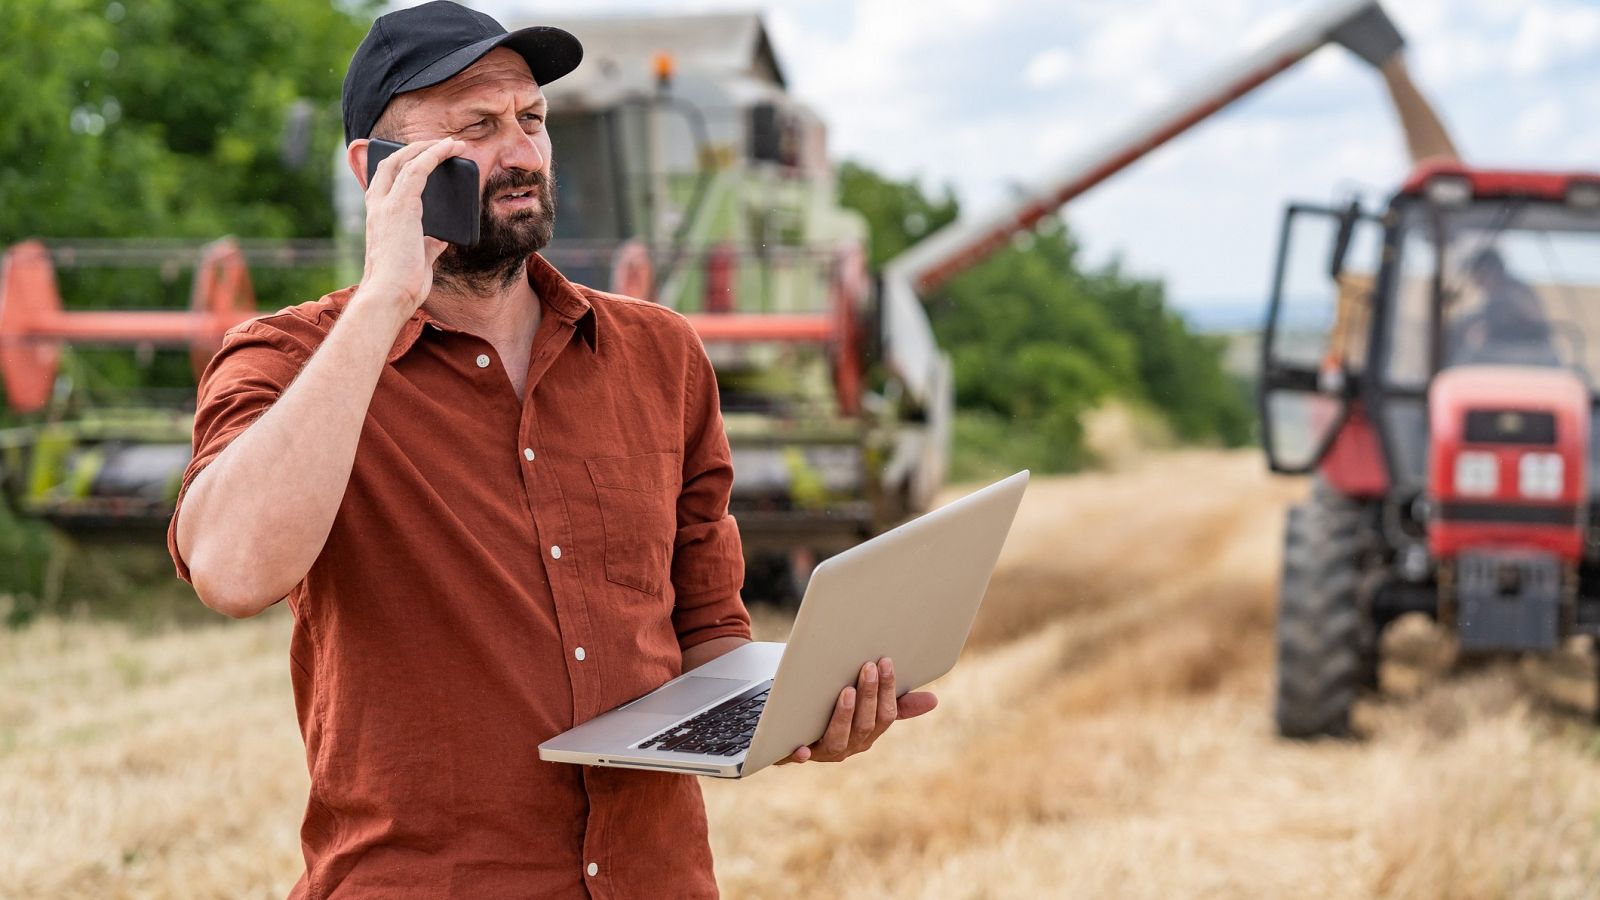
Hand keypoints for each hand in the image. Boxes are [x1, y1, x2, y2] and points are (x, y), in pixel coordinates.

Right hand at [357, 138, 467, 313]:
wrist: (389, 296)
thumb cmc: (401, 285)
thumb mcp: (418, 259)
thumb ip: (427, 244)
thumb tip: (441, 237)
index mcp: (378, 218)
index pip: (385, 181)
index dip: (401, 164)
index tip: (421, 158)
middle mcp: (377, 206)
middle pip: (391, 164)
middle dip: (414, 149)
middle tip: (439, 145)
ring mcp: (386, 204)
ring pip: (405, 161)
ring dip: (429, 147)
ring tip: (452, 143)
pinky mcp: (401, 206)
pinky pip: (418, 169)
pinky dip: (435, 154)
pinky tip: (451, 149)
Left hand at [776, 657, 936, 764]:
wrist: (795, 735)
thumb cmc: (839, 716)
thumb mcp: (869, 709)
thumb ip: (898, 705)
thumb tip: (934, 700)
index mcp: (870, 732)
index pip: (886, 714)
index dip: (888, 690)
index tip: (885, 662)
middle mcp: (852, 745)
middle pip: (865, 724)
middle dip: (869, 695)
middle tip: (867, 667)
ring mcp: (826, 751)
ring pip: (839, 738)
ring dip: (844, 715)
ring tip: (846, 691)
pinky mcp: (799, 754)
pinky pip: (800, 756)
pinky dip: (802, 753)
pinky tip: (801, 748)